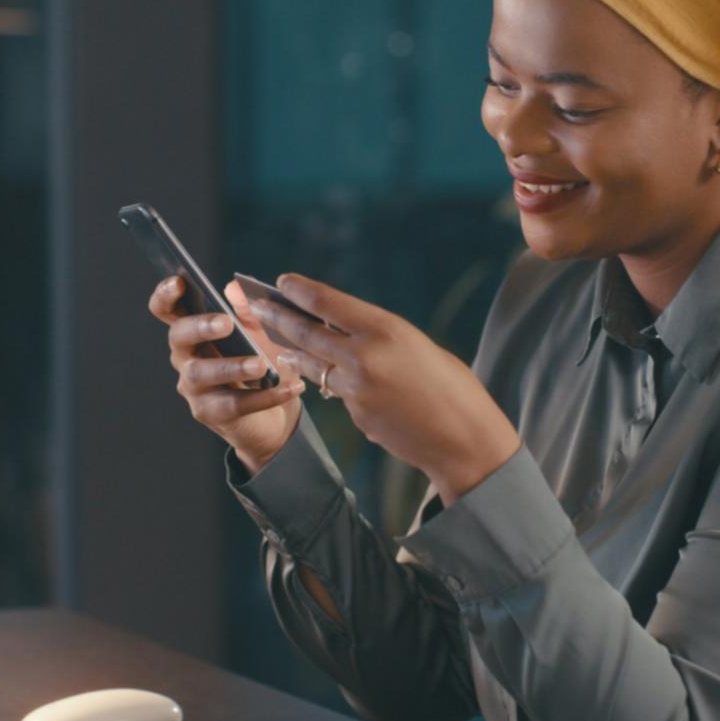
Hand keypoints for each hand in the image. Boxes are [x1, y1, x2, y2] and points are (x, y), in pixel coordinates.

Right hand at [148, 275, 304, 472]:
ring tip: (261, 365)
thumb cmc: (261, 364)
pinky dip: (265, 396)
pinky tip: (292, 386)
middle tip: (227, 323)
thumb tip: (233, 289)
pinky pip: (234, 404)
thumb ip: (247, 312)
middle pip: (178, 336)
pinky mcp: (210, 413)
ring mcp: (194, 387)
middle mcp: (185, 357)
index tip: (180, 282)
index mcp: (193, 330)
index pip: (166, 309)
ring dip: (232, 366)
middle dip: (200, 326)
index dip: (166, 294)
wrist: (275, 414)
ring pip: (202, 373)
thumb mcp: (259, 334)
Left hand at [249, 274, 521, 504]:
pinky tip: (328, 378)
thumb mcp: (417, 346)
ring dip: (291, 351)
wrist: (463, 439)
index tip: (281, 281)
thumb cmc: (452, 386)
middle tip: (256, 307)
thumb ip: (379, 338)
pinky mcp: (355, 415)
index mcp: (385, 329)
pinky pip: (336, 392)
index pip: (328, 303)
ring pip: (312, 364)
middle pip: (306, 332)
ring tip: (275, 342)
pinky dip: (331, 382)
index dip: (300, 290)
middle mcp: (364, 356)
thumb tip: (345, 332)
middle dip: (277, 317)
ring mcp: (355, 389)